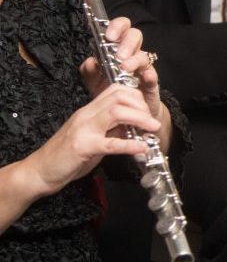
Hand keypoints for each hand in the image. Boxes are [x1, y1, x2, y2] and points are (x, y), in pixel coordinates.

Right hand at [28, 83, 160, 194]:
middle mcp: (86, 115)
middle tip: (152, 121)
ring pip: (116, 112)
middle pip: (119, 96)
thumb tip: (136, 126)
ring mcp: (83, 130)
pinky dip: (129, 144)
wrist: (38, 172)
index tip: (147, 109)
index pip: (116, 90)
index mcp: (89, 110)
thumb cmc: (66, 155)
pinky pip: (109, 143)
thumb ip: (111, 129)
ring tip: (153, 129)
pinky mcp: (82, 148)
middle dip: (141, 105)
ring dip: (139, 119)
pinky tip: (141, 148)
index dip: (136, 96)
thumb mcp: (92, 136)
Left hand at [79, 16, 162, 122]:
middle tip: (119, 55)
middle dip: (127, 42)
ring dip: (134, 59)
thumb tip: (90, 62)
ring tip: (125, 68)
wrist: (125, 113)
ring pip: (143, 55)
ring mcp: (142, 68)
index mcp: (116, 48)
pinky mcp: (151, 83)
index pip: (120, 28)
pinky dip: (149, 75)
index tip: (108, 36)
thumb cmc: (110, 92)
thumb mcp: (95, 82)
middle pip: (135, 35)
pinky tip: (143, 77)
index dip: (116, 27)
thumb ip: (90, 71)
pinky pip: (153, 75)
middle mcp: (131, 54)